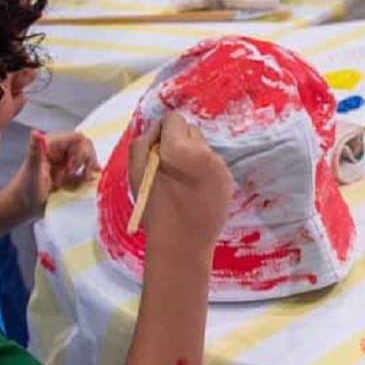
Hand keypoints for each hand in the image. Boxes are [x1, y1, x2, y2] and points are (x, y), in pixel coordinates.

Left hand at [5, 129, 98, 219]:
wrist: (22, 207)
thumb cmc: (24, 190)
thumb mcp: (32, 171)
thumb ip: (35, 151)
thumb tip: (34, 133)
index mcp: (51, 144)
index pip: (78, 139)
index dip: (81, 153)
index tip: (73, 170)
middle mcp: (60, 150)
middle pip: (86, 148)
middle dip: (85, 164)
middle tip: (75, 179)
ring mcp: (65, 161)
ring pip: (87, 160)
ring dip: (83, 173)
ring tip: (69, 185)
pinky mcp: (68, 172)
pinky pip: (85, 172)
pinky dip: (83, 180)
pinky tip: (74, 187)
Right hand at [135, 112, 233, 244]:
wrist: (181, 245)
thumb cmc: (153, 208)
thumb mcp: (136, 171)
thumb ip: (144, 141)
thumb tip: (157, 129)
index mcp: (181, 148)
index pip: (173, 119)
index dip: (162, 133)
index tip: (158, 151)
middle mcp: (206, 153)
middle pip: (190, 130)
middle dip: (178, 142)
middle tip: (168, 166)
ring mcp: (220, 167)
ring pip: (202, 147)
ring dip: (191, 157)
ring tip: (181, 182)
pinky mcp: (228, 180)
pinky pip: (212, 165)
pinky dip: (203, 172)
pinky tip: (194, 191)